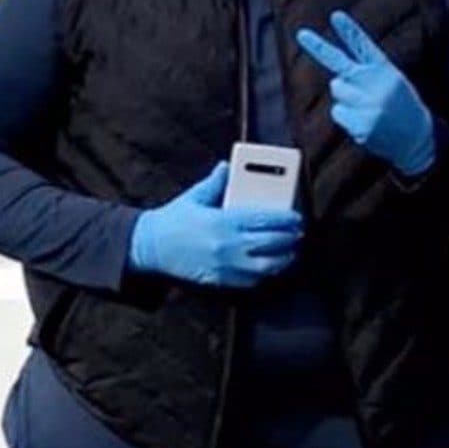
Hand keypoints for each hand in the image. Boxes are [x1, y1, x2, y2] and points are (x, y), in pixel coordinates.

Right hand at [128, 163, 301, 286]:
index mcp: (224, 221)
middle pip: (272, 244)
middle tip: (298, 233)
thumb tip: (229, 166)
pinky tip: (272, 266)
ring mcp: (225, 266)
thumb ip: (217, 181)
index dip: (287, 220)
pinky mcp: (220, 281)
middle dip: (291, 239)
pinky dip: (267, 274)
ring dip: (284, 259)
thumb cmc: (174, 219)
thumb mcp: (195, 196)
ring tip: (291, 251)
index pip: (266, 220)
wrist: (150, 249)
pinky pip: (252, 281)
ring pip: (267, 267)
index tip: (297, 218)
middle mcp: (227, 245)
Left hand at [297, 11, 436, 175]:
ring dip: (345, 97)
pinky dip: (346, 117)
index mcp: (385, 71)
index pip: (364, 47)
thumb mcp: (392, 82)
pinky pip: (337, 112)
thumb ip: (366, 75)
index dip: (349, 31)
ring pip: (337, 90)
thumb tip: (335, 79)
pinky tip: (366, 123)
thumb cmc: (401, 107)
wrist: (417, 139)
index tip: (336, 16)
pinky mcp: (361, 124)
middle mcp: (375, 85)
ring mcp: (367, 105)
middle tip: (301, 34)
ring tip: (367, 107)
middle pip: (339, 63)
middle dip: (318, 47)